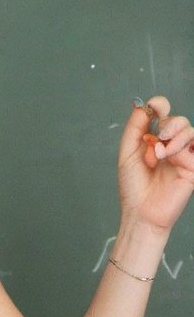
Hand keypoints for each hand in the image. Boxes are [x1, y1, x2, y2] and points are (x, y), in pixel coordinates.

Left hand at [118, 96, 193, 232]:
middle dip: (170, 123)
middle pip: (179, 120)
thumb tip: (142, 106)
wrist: (140, 211)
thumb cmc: (133, 187)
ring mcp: (183, 156)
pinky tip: (170, 157)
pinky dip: (182, 147)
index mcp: (154, 141)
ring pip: (190, 130)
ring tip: (160, 154)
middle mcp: (170, 146)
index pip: (163, 115)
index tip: (156, 106)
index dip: (160, 105)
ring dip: (175, 137)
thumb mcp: (128, 154)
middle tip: (158, 138)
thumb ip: (135, 129)